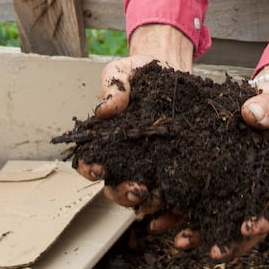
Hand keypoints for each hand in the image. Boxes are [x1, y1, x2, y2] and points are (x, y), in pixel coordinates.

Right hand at [75, 25, 193, 213]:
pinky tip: (179, 197)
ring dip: (147, 201)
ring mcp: (149, 162)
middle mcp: (124, 157)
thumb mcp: (121, 73)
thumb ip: (112, 89)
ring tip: (157, 196)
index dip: (90, 169)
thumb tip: (104, 110)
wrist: (169, 67)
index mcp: (105, 139)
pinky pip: (171, 185)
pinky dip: (172, 197)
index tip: (99, 169)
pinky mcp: (173, 162)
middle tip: (135, 191)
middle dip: (123, 194)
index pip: (89, 162)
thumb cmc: (138, 71)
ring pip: (142, 193)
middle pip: (115, 187)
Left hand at [168, 62, 268, 259]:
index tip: (247, 227)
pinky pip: (197, 204)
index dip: (267, 221)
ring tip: (179, 242)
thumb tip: (251, 113)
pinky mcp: (213, 185)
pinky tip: (159, 220)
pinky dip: (179, 214)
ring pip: (220, 220)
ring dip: (200, 234)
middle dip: (231, 241)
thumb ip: (268, 108)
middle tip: (213, 252)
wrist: (257, 101)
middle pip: (250, 226)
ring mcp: (235, 191)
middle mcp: (260, 192)